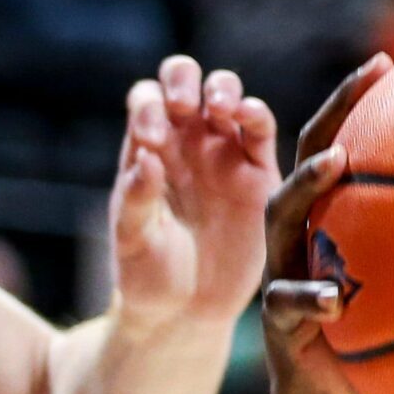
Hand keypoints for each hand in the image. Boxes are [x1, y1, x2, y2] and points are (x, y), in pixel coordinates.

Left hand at [109, 56, 279, 330]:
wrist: (188, 313)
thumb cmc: (148, 277)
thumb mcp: (132, 240)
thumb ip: (137, 198)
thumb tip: (147, 156)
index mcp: (147, 151)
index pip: (145, 100)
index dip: (149, 107)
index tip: (154, 141)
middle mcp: (185, 144)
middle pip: (184, 80)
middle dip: (184, 81)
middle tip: (185, 107)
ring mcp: (223, 155)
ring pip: (227, 95)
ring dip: (223, 90)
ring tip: (221, 109)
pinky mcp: (259, 174)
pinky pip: (261, 130)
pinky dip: (257, 114)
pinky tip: (247, 117)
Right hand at [257, 56, 391, 393]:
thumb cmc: (393, 354)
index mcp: (340, 227)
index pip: (347, 144)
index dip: (366, 100)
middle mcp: (307, 240)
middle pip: (308, 158)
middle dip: (335, 110)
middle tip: (371, 72)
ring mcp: (286, 276)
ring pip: (282, 218)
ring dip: (308, 187)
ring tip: (338, 164)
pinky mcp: (281, 329)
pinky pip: (287, 305)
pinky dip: (309, 297)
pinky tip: (334, 297)